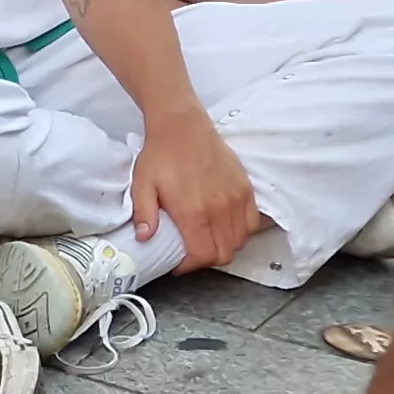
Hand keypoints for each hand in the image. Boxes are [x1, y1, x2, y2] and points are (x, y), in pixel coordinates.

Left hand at [131, 114, 257, 270]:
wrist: (183, 127)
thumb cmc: (160, 156)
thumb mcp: (142, 186)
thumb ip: (144, 215)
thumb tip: (145, 239)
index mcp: (194, 212)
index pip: (203, 255)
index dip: (190, 266)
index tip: (179, 264)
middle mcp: (220, 209)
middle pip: (225, 253)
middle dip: (207, 260)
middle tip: (191, 253)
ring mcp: (237, 198)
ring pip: (240, 241)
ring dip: (225, 247)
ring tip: (207, 241)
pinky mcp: (246, 189)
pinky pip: (252, 222)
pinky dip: (240, 232)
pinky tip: (224, 227)